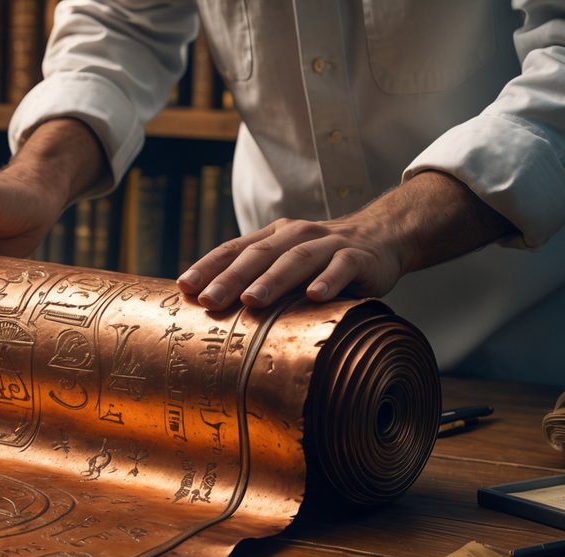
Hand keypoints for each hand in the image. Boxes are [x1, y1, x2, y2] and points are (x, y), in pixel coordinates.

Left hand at [177, 171, 516, 310]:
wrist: (381, 237)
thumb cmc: (322, 261)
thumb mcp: (286, 266)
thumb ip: (256, 280)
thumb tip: (207, 312)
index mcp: (272, 237)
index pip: (234, 249)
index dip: (208, 267)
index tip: (183, 287)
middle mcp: (296, 235)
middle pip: (259, 255)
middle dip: (231, 278)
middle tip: (208, 300)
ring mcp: (329, 244)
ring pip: (297, 259)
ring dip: (273, 279)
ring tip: (253, 300)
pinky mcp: (359, 256)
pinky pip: (342, 267)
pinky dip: (328, 280)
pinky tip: (315, 296)